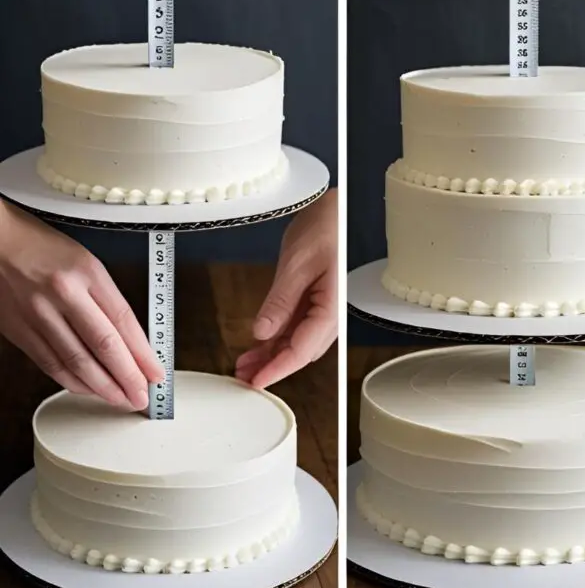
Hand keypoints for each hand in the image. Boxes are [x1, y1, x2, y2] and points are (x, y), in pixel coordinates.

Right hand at [0, 203, 163, 408]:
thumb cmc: (44, 248)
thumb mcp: (86, 262)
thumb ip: (106, 298)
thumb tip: (130, 339)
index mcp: (87, 272)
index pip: (123, 320)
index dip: (142, 353)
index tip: (155, 371)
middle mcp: (63, 293)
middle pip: (102, 345)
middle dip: (126, 378)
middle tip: (141, 397)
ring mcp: (38, 313)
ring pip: (76, 361)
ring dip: (101, 387)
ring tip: (120, 399)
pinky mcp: (19, 329)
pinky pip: (50, 363)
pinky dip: (71, 381)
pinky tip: (87, 389)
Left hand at [235, 189, 336, 388]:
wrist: (337, 206)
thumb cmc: (327, 226)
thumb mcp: (297, 264)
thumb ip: (280, 301)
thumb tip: (263, 332)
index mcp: (331, 308)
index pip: (301, 350)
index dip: (277, 369)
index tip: (255, 382)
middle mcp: (330, 313)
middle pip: (301, 351)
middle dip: (273, 367)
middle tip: (244, 377)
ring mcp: (323, 307)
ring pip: (297, 341)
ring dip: (273, 355)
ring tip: (246, 365)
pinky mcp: (315, 299)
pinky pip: (296, 325)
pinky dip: (278, 337)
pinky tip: (261, 344)